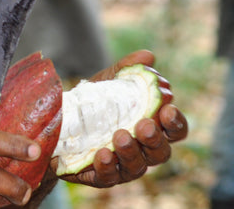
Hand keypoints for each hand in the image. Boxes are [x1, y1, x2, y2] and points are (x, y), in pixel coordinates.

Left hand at [56, 50, 187, 188]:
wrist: (58, 124)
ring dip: (131, 151)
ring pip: (137, 166)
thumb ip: (127, 70)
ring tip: (119, 135)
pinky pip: (109, 176)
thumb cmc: (93, 105)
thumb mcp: (107, 82)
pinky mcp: (101, 177)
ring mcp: (123, 166)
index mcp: (151, 127)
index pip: (175, 129)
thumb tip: (147, 56)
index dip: (175, 121)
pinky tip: (101, 153)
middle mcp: (143, 150)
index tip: (167, 107)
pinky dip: (107, 166)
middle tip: (144, 124)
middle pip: (161, 152)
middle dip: (155, 139)